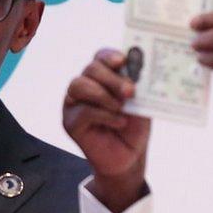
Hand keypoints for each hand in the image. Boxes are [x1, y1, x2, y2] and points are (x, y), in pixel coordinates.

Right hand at [63, 49, 150, 212]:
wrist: (129, 156)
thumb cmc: (134, 127)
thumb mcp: (141, 103)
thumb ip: (137, 87)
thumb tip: (135, 73)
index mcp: (103, 76)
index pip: (101, 57)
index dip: (110, 56)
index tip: (123, 61)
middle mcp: (86, 85)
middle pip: (91, 69)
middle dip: (111, 78)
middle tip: (130, 91)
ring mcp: (75, 102)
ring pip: (79, 85)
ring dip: (103, 95)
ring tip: (121, 107)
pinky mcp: (70, 122)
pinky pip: (83, 110)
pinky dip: (104, 115)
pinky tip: (119, 122)